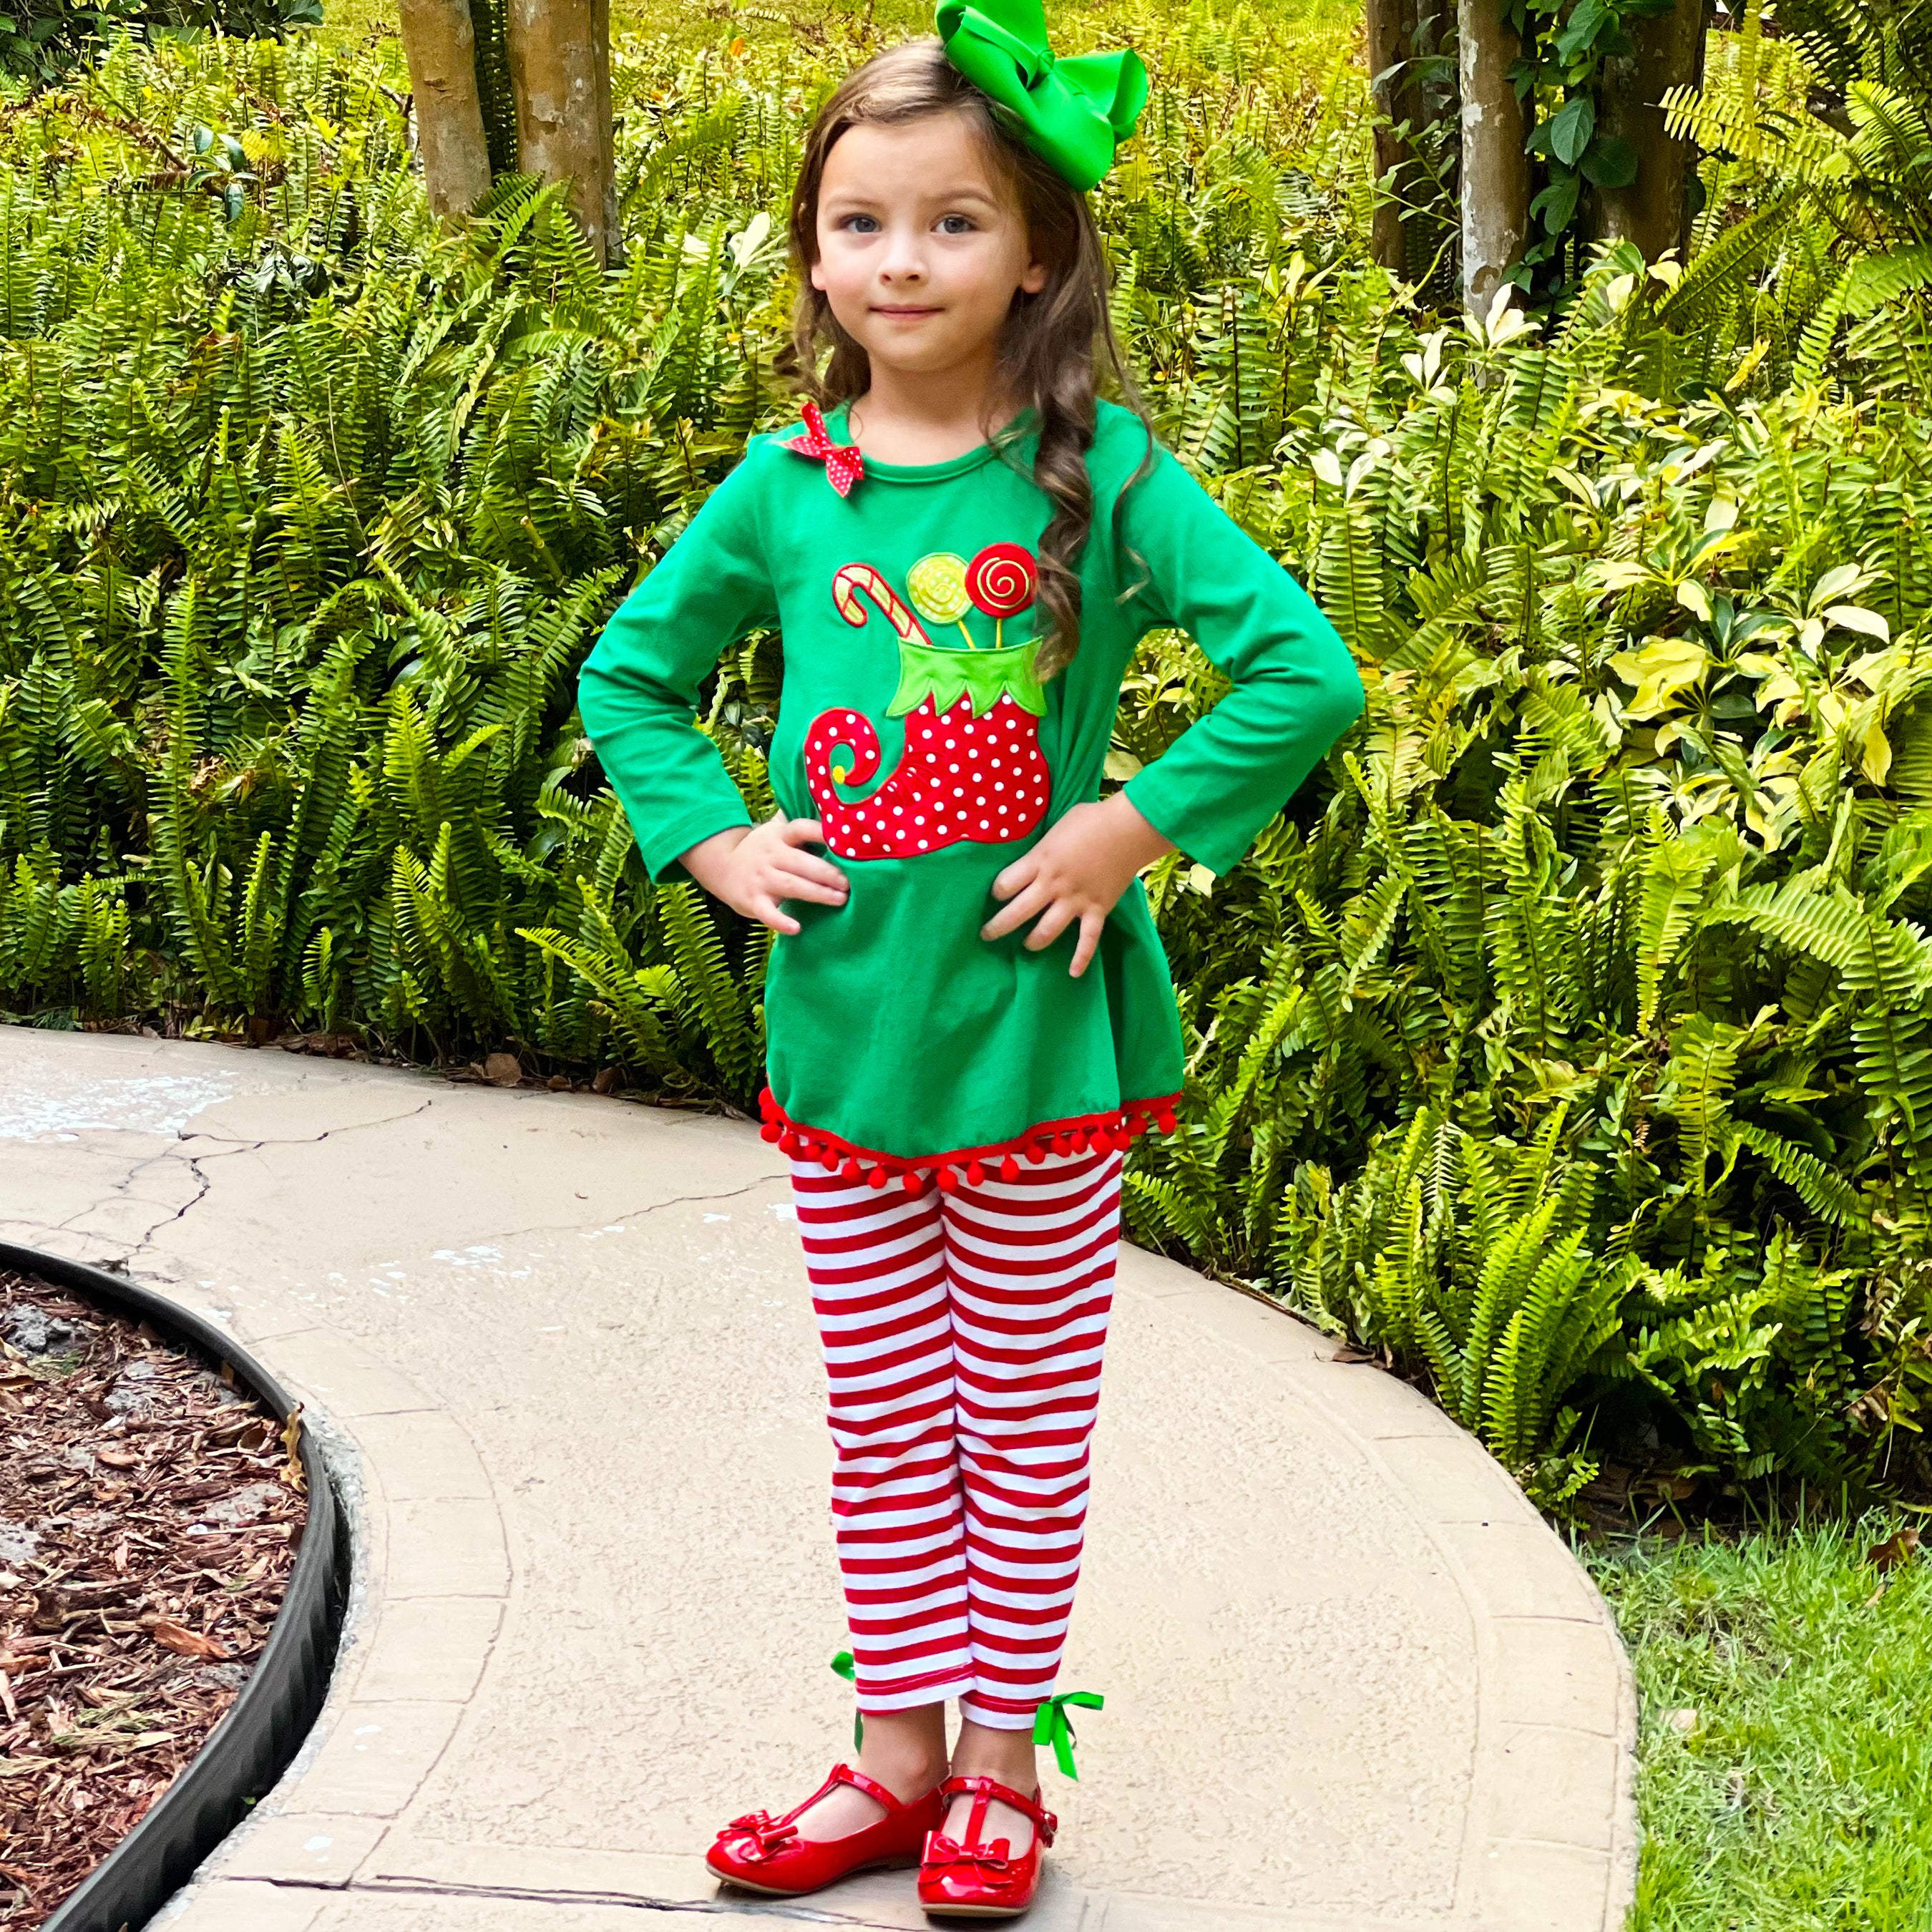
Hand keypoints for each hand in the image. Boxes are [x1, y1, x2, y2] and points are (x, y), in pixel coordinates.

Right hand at [680, 816, 847, 934]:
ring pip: (791, 886)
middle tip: (848, 883)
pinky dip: (781, 922)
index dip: (821, 832)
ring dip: (817, 893)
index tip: (842, 839)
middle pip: (801, 862)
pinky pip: (768, 914)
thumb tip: (827, 805)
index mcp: (779, 836)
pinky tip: (797, 928)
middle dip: (827, 873)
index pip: (801, 829)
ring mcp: (761, 879)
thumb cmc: (760, 849)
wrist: (721, 866)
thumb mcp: (774, 831)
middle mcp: (771, 855)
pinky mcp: (753, 901)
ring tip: (840, 899)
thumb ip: (796, 822)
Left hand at [980, 793, 1173, 976]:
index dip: (997, 892)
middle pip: (1017, 913)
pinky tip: (1073, 973)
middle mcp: (1053, 884)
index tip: (998, 894)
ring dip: (1033, 942)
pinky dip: (1081, 958)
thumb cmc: (1092, 819)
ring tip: (1027, 945)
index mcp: (1040, 860)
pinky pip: (1088, 939)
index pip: (1005, 885)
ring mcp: (1075, 900)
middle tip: (988, 935)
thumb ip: (1043, 845)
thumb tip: (1034, 853)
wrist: (1129, 828)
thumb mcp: (1057, 826)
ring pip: (1046, 931)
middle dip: (998, 927)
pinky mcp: (1097, 909)